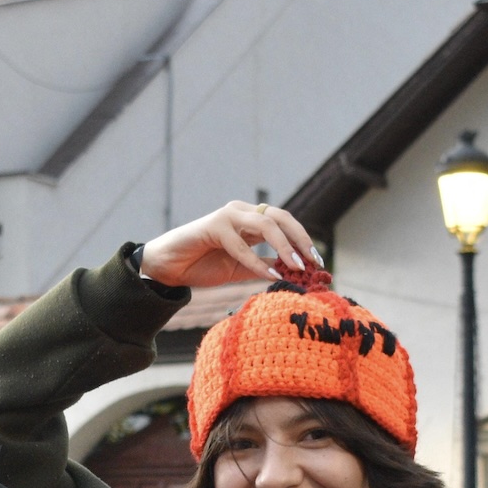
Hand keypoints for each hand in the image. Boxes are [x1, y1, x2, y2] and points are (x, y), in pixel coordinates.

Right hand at [140, 201, 317, 288]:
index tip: (318, 263)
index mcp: (250, 219)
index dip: (303, 240)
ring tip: (296, 267)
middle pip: (281, 217)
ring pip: (266, 225)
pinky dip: (257, 261)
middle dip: (301, 239)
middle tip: (313, 262)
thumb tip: (291, 276)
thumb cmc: (202, 266)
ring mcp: (228, 216)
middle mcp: (241, 212)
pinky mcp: (214, 226)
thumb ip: (262, 267)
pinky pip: (242, 244)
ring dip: (284, 246)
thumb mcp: (240, 268)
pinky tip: (270, 274)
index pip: (284, 223)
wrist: (169, 267)